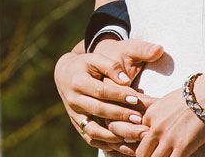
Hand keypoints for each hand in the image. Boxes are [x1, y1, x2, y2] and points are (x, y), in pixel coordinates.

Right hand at [54, 38, 161, 152]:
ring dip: (114, 136)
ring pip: (93, 130)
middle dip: (120, 115)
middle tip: (139, 119)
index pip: (100, 91)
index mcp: (78, 81)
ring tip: (133, 137)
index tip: (136, 99)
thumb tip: (125, 80)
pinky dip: (106, 145)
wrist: (64, 75)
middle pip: (98, 111)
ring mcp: (74, 114)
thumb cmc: (86, 65)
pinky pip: (90, 139)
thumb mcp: (96, 59)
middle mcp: (73, 99)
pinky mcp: (77, 124)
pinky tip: (123, 145)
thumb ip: (111, 66)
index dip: (119, 95)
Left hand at [137, 87, 204, 156]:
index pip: (139, 135)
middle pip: (141, 152)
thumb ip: (159, 116)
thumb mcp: (167, 103)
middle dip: (147, 156)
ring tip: (168, 156)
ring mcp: (167, 138)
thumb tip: (157, 128)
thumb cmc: (192, 97)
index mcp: (150, 115)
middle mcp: (155, 128)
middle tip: (155, 156)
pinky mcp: (182, 147)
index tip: (154, 147)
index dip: (147, 144)